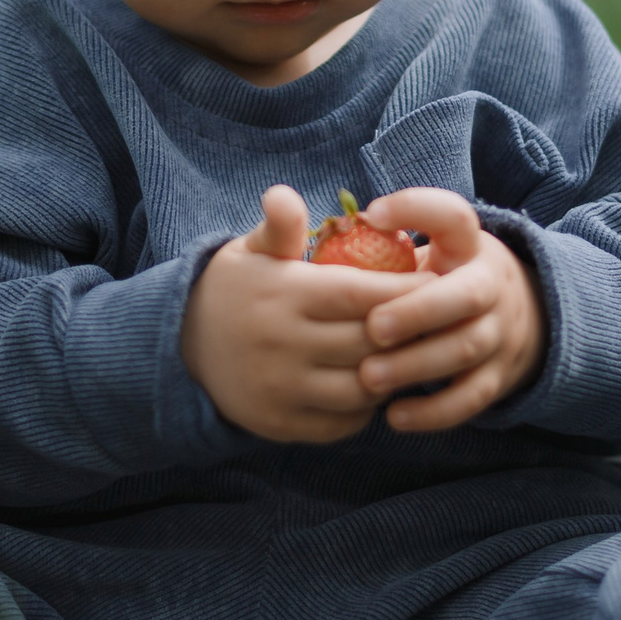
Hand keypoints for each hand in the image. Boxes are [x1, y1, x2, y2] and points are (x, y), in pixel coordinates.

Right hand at [181, 185, 429, 443]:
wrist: (183, 346)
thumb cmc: (237, 288)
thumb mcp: (251, 250)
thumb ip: (278, 226)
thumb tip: (283, 195)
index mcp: (282, 295)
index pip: (361, 294)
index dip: (405, 289)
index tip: (433, 279)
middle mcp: (281, 345)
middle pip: (369, 342)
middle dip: (409, 332)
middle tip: (436, 319)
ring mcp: (281, 389)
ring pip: (363, 389)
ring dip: (392, 373)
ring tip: (408, 353)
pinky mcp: (281, 424)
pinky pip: (343, 423)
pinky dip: (366, 408)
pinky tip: (374, 385)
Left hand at [352, 188, 543, 431]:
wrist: (514, 318)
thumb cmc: (442, 280)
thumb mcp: (431, 250)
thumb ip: (388, 242)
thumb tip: (336, 222)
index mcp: (468, 246)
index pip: (454, 216)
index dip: (416, 209)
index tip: (373, 215)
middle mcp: (490, 286)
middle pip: (466, 296)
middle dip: (418, 311)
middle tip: (373, 327)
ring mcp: (499, 333)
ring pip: (466, 349)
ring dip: (416, 365)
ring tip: (368, 377)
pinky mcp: (497, 376)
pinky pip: (471, 397)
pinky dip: (434, 411)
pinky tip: (395, 416)